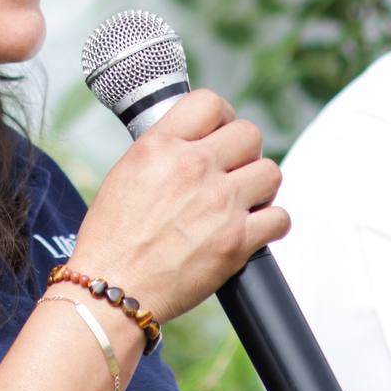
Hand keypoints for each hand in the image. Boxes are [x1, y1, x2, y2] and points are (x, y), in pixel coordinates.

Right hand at [69, 89, 288, 320]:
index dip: (221, 117)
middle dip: (243, 152)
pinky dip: (270, 224)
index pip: (210, 102)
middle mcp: (193, 167)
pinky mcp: (237, 241)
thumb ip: (163, 150)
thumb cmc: (111, 237)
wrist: (111, 288)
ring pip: (271, 172)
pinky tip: (251, 228)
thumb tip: (192, 142)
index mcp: (160, 146)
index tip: (219, 132)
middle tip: (231, 171)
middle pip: (249, 134)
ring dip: (260, 186)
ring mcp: (219, 203)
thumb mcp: (125, 172)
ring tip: (242, 200)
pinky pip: (280, 218)